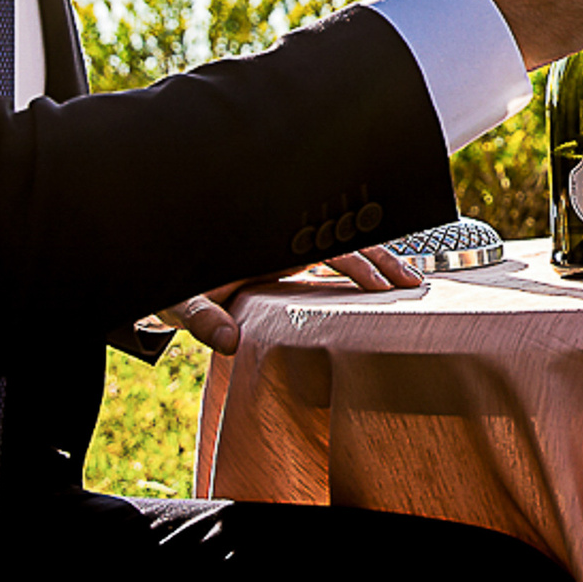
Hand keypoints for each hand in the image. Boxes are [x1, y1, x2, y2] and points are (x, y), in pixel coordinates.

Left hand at [155, 248, 422, 352]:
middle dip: (381, 258)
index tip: (382, 285)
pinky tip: (381, 284)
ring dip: (377, 260)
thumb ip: (202, 319)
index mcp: (268, 242)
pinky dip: (359, 269)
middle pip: (344, 239)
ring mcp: (289, 249)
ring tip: (409, 283)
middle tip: (412, 283)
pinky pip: (332, 259)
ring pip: (344, 246)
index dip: (356, 261)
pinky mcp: (289, 262)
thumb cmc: (177, 288)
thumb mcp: (183, 303)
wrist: (171, 279)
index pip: (324, 244)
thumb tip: (228, 341)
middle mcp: (284, 240)